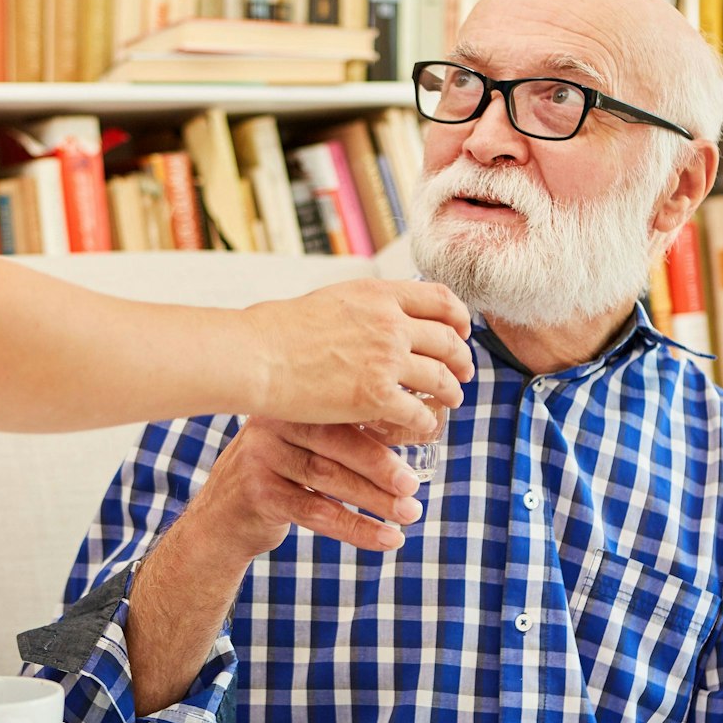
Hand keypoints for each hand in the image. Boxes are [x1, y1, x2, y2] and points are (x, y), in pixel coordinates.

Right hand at [188, 416, 427, 558]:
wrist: (221, 517)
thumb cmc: (282, 474)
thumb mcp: (308, 445)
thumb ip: (349, 434)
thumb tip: (417, 427)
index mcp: (293, 402)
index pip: (344, 408)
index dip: (385, 423)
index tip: (424, 438)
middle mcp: (272, 423)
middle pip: (336, 442)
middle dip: (381, 465)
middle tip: (414, 485)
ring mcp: (260, 457)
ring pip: (327, 477)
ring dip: (375, 500)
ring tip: (410, 514)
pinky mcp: (258, 494)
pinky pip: (315, 512)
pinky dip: (356, 528)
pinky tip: (387, 539)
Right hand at [243, 279, 473, 431]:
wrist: (258, 355)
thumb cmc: (280, 331)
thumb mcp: (332, 299)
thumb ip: (364, 306)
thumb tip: (379, 311)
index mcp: (379, 295)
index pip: (440, 299)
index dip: (459, 317)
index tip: (462, 331)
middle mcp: (390, 323)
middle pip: (448, 340)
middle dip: (462, 358)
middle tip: (464, 372)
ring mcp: (386, 359)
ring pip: (441, 377)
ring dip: (453, 391)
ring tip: (452, 401)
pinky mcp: (376, 396)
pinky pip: (418, 411)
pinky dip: (426, 421)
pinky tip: (423, 427)